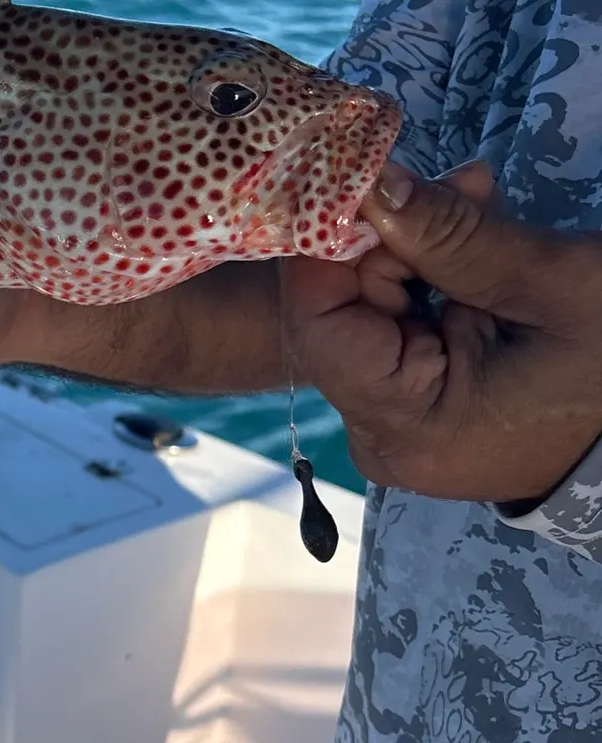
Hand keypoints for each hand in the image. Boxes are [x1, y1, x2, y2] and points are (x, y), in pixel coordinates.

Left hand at [280, 160, 601, 502]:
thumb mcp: (548, 285)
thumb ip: (452, 237)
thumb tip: (372, 186)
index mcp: (406, 428)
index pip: (316, 328)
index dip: (330, 247)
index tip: (366, 180)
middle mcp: (380, 442)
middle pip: (337, 321)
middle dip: (388, 241)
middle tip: (465, 184)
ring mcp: (389, 432)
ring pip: (363, 321)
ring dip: (412, 254)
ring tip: (481, 207)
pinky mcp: (406, 417)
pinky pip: (390, 338)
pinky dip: (422, 286)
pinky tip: (471, 252)